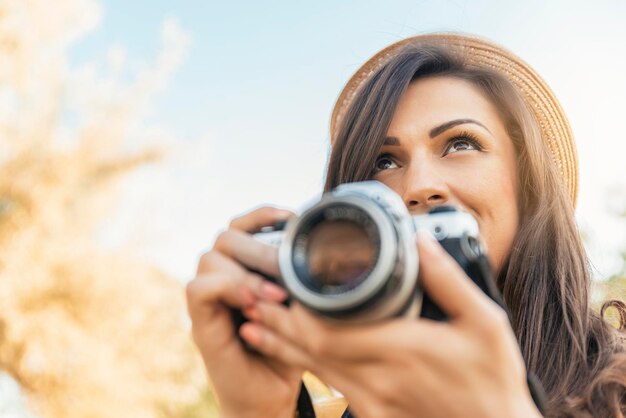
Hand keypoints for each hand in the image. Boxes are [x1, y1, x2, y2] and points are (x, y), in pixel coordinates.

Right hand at [186, 207, 302, 417]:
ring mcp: (209, 300)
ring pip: (209, 258)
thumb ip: (302, 281)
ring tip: (277, 293)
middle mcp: (222, 278)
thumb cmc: (288, 349)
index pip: (241, 227)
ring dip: (246, 272)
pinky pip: (198, 289)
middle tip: (285, 268)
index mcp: (243, 269)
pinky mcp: (200, 323)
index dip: (262, 215)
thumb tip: (323, 249)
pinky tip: (253, 303)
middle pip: (225, 237)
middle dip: (257, 245)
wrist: (269, 396)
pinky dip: (225, 288)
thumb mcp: (302, 309)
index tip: (292, 216)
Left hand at [239, 233, 541, 417]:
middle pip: (310, 349)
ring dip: (282, 345)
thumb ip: (448, 280)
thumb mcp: (484, 323)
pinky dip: (306, 366)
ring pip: (315, 369)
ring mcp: (372, 401)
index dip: (293, 311)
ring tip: (253, 324)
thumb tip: (421, 242)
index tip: (275, 287)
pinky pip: (331, 387)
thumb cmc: (492, 381)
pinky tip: (294, 354)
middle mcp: (377, 379)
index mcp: (399, 350)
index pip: (327, 331)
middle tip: (250, 298)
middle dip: (275, 323)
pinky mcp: (374, 414)